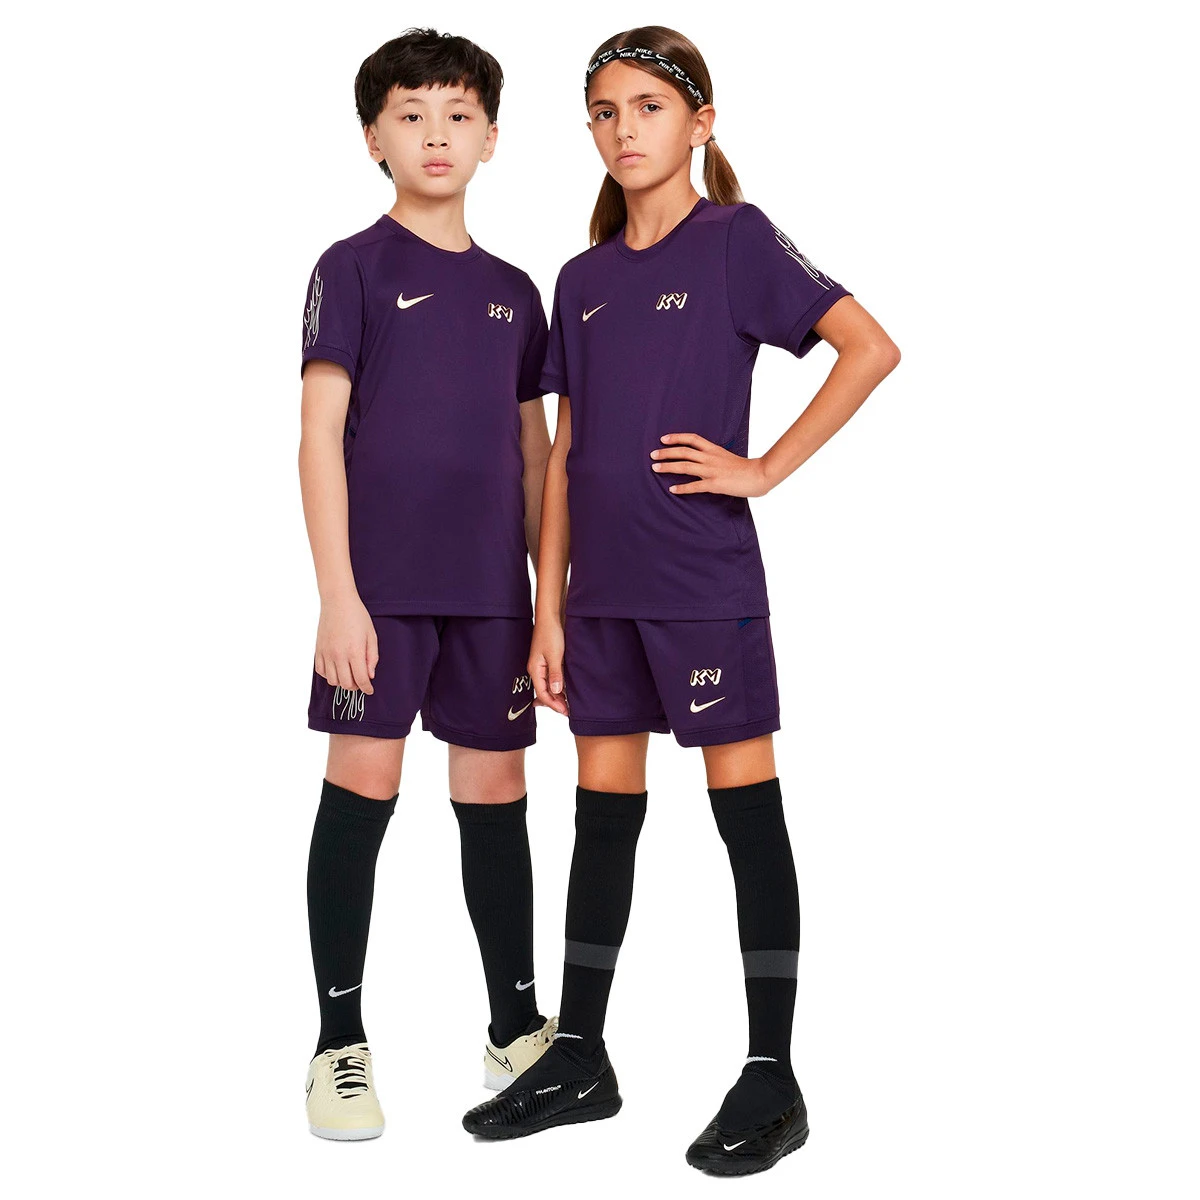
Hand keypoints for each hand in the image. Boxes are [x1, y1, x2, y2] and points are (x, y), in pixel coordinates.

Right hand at [314, 593, 377, 693]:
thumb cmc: (358, 616)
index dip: (367, 688)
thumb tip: (370, 675)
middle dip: (356, 687)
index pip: (360, 679)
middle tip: (361, 682)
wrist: (337, 602)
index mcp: (355, 651)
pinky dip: (329, 675)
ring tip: (349, 675)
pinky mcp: (318, 650)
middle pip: (346, 684)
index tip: (370, 690)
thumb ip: (372, 657)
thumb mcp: (372, 636)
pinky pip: (321, 671)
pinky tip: (336, 669)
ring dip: (342, 682)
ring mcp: (326, 653)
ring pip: (332, 680)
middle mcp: (339, 655)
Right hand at [528, 617, 568, 715]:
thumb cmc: (550, 634)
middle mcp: (536, 670)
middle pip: (544, 692)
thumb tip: (556, 691)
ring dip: (558, 696)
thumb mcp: (555, 655)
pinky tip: (566, 690)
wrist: (550, 618)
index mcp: (535, 670)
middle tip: (569, 711)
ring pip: (549, 686)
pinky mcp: (548, 662)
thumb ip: (555, 674)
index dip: (553, 704)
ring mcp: (542, 667)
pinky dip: (559, 686)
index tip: (565, 711)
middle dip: (556, 703)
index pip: (543, 693)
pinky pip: (552, 679)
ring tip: (569, 704)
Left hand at [650, 432, 771, 497]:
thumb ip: (715, 458)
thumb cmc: (746, 468)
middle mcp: (710, 458)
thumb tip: (705, 460)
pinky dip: (682, 488)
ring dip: (668, 467)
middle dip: (666, 452)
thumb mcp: (728, 457)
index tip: (663, 439)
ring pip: (685, 466)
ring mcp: (711, 470)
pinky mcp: (714, 484)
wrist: (760, 474)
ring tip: (655, 468)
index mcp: (714, 449)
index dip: (676, 437)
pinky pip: (694, 486)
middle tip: (653, 455)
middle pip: (683, 451)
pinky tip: (672, 490)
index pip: (692, 439)